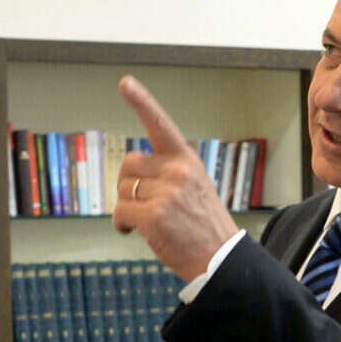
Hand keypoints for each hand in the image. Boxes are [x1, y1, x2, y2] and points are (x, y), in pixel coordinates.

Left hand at [112, 75, 239, 280]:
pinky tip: (135, 232)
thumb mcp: (193, 189)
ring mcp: (166, 192)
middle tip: (144, 204)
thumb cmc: (204, 226)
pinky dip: (122, 224)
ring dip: (126, 207)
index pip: (161, 125)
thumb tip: (129, 175)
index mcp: (188, 161)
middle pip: (128, 164)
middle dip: (128, 184)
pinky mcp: (153, 215)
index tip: (125, 83)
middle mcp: (178, 171)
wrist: (221, 258)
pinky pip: (119, 212)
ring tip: (148, 222)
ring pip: (121, 190)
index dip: (141, 102)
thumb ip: (167, 174)